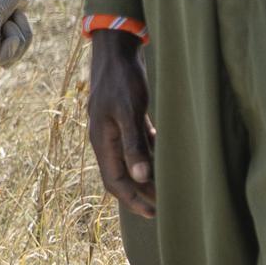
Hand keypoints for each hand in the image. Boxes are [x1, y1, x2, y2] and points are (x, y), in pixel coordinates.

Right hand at [0, 0, 40, 67]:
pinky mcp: (11, 29)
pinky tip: (19, 14)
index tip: (10, 35)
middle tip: (11, 21)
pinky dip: (26, 31)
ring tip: (16, 16)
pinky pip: (22, 43)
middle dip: (16, 43)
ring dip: (23, 35)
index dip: (3, 52)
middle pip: (4, 60)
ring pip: (15, 54)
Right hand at [89, 29, 154, 217]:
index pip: (114, 181)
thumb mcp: (129, 112)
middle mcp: (105, 140)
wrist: (116, 52)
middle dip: (137, 194)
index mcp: (102, 141)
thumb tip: (141, 177)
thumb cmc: (123, 81)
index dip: (133, 199)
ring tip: (163, 189)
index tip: (153, 212)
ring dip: (143, 178)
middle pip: (119, 176)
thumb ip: (134, 145)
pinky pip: (135, 146)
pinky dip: (147, 157)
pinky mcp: (125, 119)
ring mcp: (114, 129)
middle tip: (160, 209)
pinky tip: (162, 160)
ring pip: (127, 162)